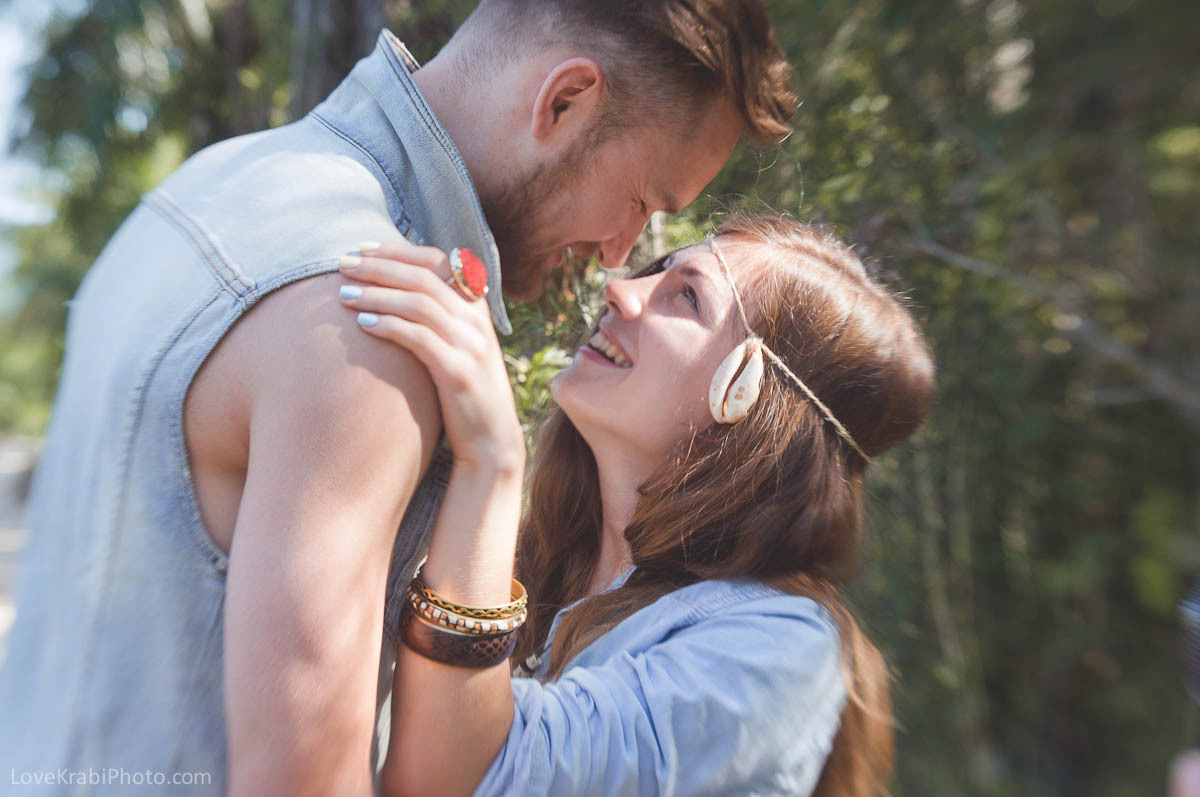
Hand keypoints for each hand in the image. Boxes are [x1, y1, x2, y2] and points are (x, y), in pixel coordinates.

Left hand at [337, 242, 523, 473]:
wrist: (491, 438)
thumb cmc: (463, 390)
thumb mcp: (458, 345)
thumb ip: (437, 317)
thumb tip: (392, 290)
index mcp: (475, 307)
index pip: (437, 262)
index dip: (397, 252)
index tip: (361, 248)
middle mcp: (476, 321)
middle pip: (423, 278)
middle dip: (378, 267)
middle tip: (341, 264)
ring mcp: (471, 345)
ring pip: (419, 304)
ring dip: (377, 294)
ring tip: (343, 295)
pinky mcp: (458, 372)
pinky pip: (420, 339)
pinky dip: (390, 326)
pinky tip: (364, 324)